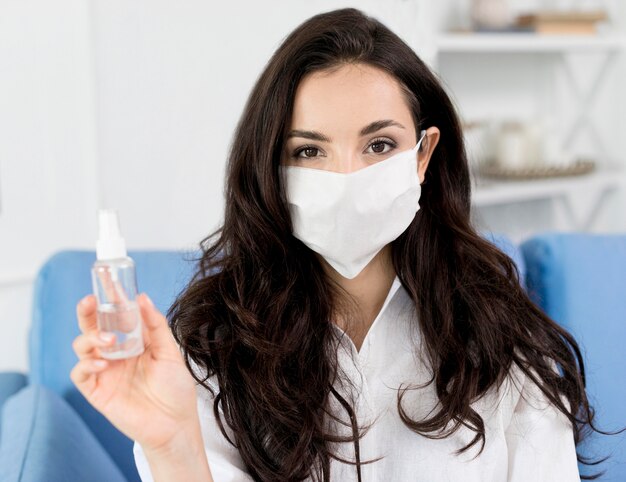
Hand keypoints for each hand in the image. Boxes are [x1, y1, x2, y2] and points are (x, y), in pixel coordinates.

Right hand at [70, 292, 200, 451]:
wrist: (175, 424)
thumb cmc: (175, 388)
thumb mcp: (170, 352)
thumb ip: (156, 325)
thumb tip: (142, 298)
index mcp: (133, 341)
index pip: (116, 315)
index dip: (110, 298)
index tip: (107, 280)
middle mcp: (115, 352)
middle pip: (93, 326)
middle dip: (88, 312)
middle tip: (91, 301)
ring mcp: (104, 370)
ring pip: (82, 346)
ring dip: (90, 337)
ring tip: (108, 340)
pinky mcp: (96, 390)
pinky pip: (80, 372)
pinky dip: (86, 364)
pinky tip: (102, 362)